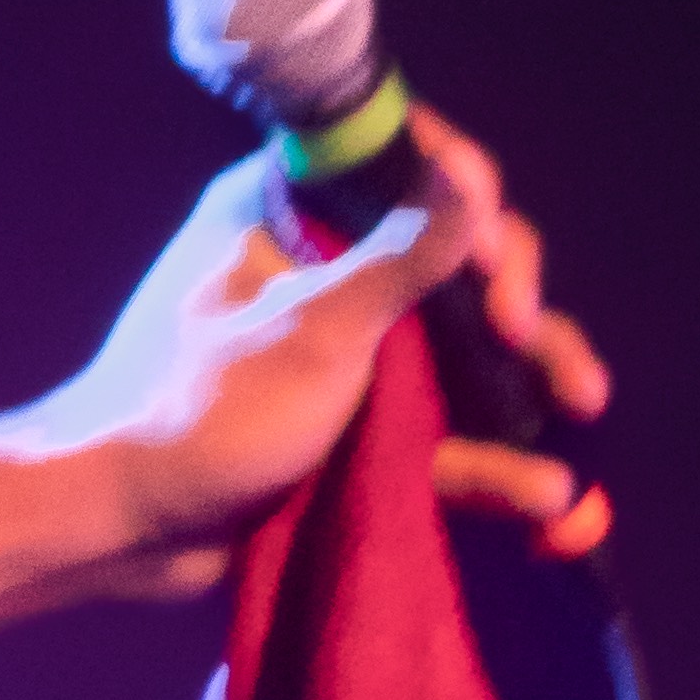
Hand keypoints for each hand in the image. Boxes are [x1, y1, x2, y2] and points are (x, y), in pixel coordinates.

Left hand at [41, 106, 613, 591]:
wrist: (118, 532)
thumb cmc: (194, 413)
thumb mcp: (310, 330)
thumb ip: (402, 259)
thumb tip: (468, 176)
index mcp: (286, 211)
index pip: (406, 167)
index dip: (471, 203)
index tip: (497, 269)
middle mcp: (320, 269)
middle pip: (454, 263)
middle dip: (516, 307)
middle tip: (540, 349)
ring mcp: (341, 353)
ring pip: (463, 353)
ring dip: (528, 386)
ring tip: (582, 414)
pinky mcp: (353, 429)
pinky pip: (442, 430)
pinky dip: (490, 463)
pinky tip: (550, 501)